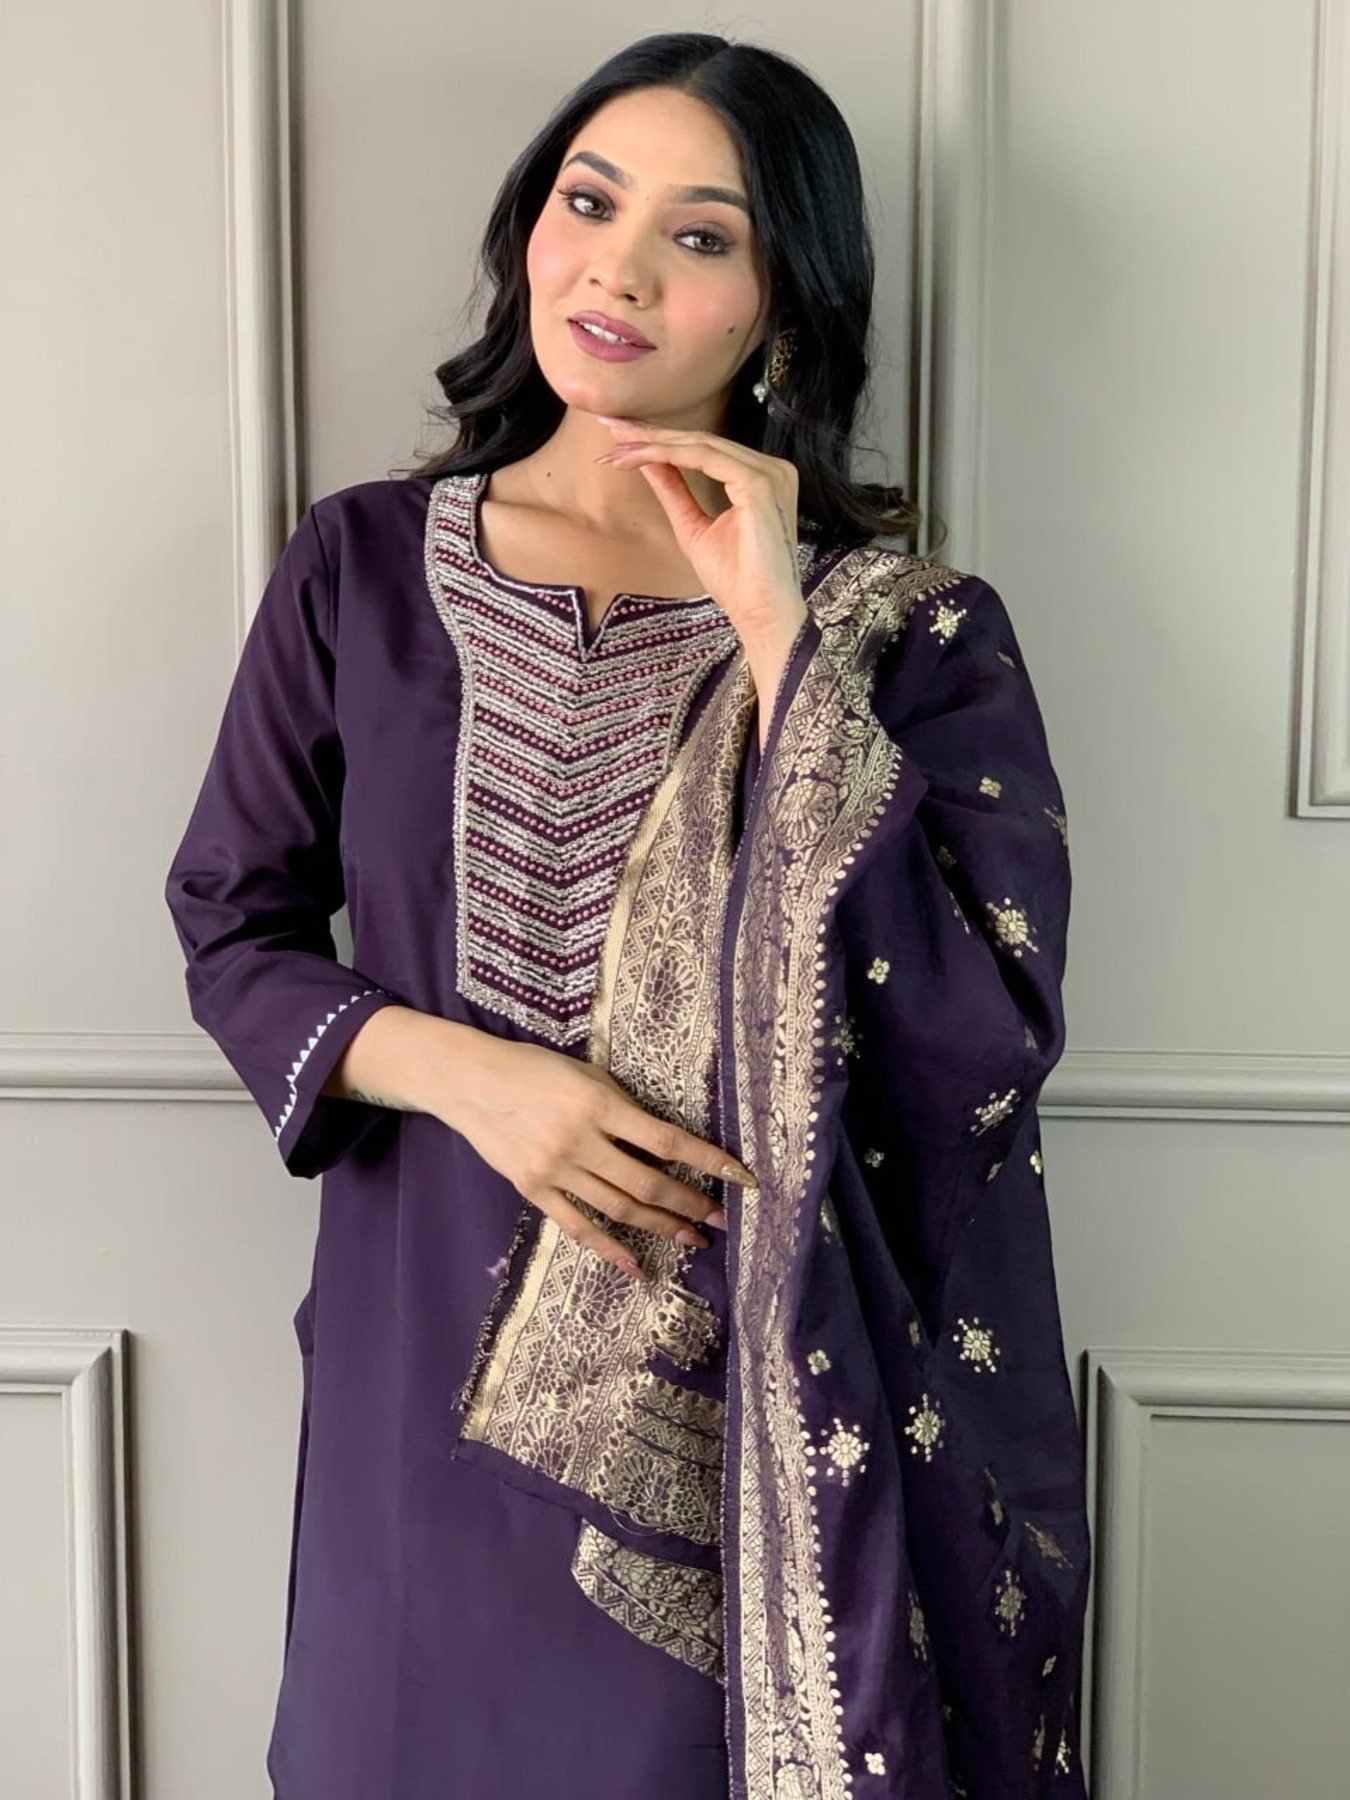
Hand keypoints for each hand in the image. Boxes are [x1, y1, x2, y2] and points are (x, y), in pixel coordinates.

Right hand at [439, 1033, 756, 1282]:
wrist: (469, 1081)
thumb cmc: (534, 1068)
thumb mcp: (587, 1074)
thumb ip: (622, 1108)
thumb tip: (665, 1144)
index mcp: (599, 1104)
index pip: (668, 1140)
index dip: (709, 1161)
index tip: (742, 1177)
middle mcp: (580, 1140)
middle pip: (648, 1182)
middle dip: (691, 1203)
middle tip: (720, 1220)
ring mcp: (555, 1169)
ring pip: (619, 1208)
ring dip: (661, 1226)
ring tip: (693, 1239)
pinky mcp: (534, 1190)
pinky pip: (578, 1226)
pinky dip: (609, 1250)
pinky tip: (637, 1265)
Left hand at [595, 415, 808, 654]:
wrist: (760, 614)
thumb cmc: (736, 580)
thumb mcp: (693, 526)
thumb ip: (675, 490)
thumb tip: (647, 459)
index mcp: (761, 478)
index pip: (705, 450)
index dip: (661, 443)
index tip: (621, 442)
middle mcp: (771, 469)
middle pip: (702, 441)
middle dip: (652, 435)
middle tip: (611, 429)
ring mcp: (770, 474)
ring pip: (701, 446)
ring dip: (655, 444)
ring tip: (618, 448)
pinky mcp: (760, 484)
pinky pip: (706, 458)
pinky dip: (670, 455)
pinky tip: (641, 455)